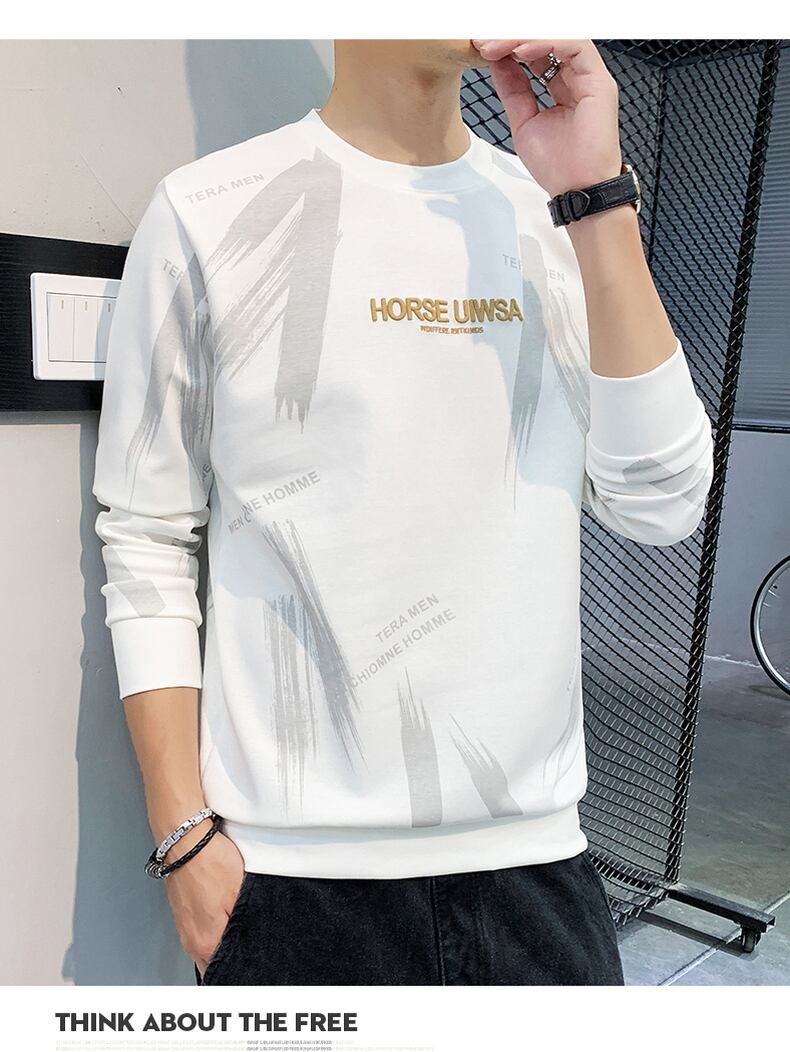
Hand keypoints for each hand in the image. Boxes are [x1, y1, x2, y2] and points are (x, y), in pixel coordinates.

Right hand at [162, 829, 245, 978]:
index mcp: (205, 943)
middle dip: (232, 961)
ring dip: (222, 944)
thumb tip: (253, 944)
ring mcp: (184, 926)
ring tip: (242, 932)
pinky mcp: (183, 912)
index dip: (241, 971)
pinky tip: (226, 916)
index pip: (224, 974)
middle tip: (252, 950)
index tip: (255, 968)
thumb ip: (245, 924)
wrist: (185, 839)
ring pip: (207, 947)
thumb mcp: (240, 893)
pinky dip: (214, 929)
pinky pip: (200, 931)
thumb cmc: (210, 862)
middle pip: (213, 964)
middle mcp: (190, 940)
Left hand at [471, 39, 621, 198]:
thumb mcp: (523, 122)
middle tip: (485, 42)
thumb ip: (513, 90)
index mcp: (565, 87)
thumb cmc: (559, 167)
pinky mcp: (600, 82)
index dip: (511, 47)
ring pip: (559, 37)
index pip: (538, 53)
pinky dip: (545, 44)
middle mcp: (580, 78)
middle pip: (547, 41)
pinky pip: (574, 46)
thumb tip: (497, 63)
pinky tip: (520, 52)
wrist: (576, 190)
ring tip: (497, 47)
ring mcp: (591, 78)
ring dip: (524, 38)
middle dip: (513, 38)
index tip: (483, 49)